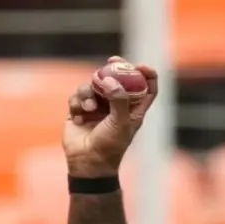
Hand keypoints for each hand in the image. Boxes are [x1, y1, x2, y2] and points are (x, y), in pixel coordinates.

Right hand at [62, 56, 158, 177]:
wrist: (87, 163)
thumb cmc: (110, 146)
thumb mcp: (120, 123)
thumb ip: (118, 100)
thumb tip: (110, 79)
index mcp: (133, 110)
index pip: (145, 89)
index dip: (146, 75)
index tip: (142, 66)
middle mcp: (116, 106)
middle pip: (117, 80)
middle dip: (114, 69)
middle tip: (112, 60)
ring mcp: (98, 107)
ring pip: (94, 85)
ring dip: (89, 92)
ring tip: (89, 108)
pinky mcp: (80, 110)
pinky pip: (78, 96)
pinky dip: (78, 103)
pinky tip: (78, 117)